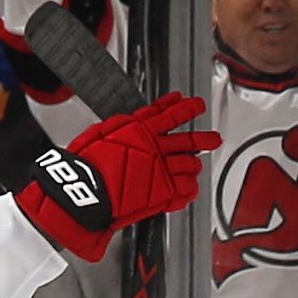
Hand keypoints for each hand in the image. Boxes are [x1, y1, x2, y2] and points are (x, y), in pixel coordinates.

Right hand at [16, 90, 218, 259]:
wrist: (85, 193)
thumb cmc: (86, 165)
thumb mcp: (101, 133)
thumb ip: (124, 126)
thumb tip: (135, 120)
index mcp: (140, 129)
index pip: (170, 113)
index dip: (186, 107)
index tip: (195, 104)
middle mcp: (155, 148)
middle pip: (189, 140)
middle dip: (204, 138)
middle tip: (213, 139)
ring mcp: (162, 170)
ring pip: (191, 164)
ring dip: (194, 165)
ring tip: (195, 167)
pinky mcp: (164, 192)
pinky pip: (187, 189)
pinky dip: (189, 189)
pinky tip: (188, 189)